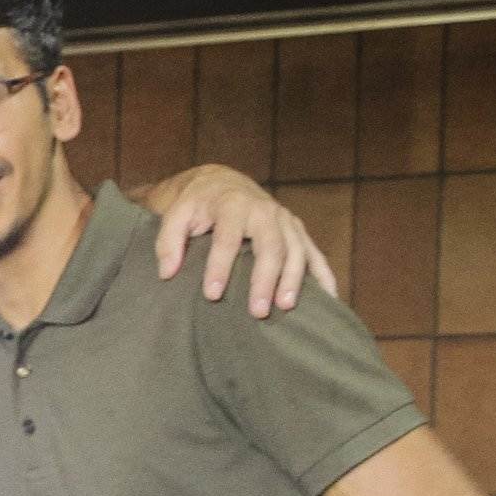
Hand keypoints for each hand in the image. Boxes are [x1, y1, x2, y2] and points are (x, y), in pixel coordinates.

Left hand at [151, 166, 335, 316]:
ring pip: (296, 250)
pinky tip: (328, 299)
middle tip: (257, 311)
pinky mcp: (297, 231)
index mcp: (233, 205)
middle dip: (265, 279)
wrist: (220, 183)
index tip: (211, 295)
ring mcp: (285, 220)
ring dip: (293, 280)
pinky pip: (315, 253)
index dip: (219, 267)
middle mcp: (265, 210)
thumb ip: (167, 242)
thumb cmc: (195, 205)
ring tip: (284, 307)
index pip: (228, 238)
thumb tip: (168, 273)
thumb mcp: (174, 215)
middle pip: (271, 246)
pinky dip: (324, 275)